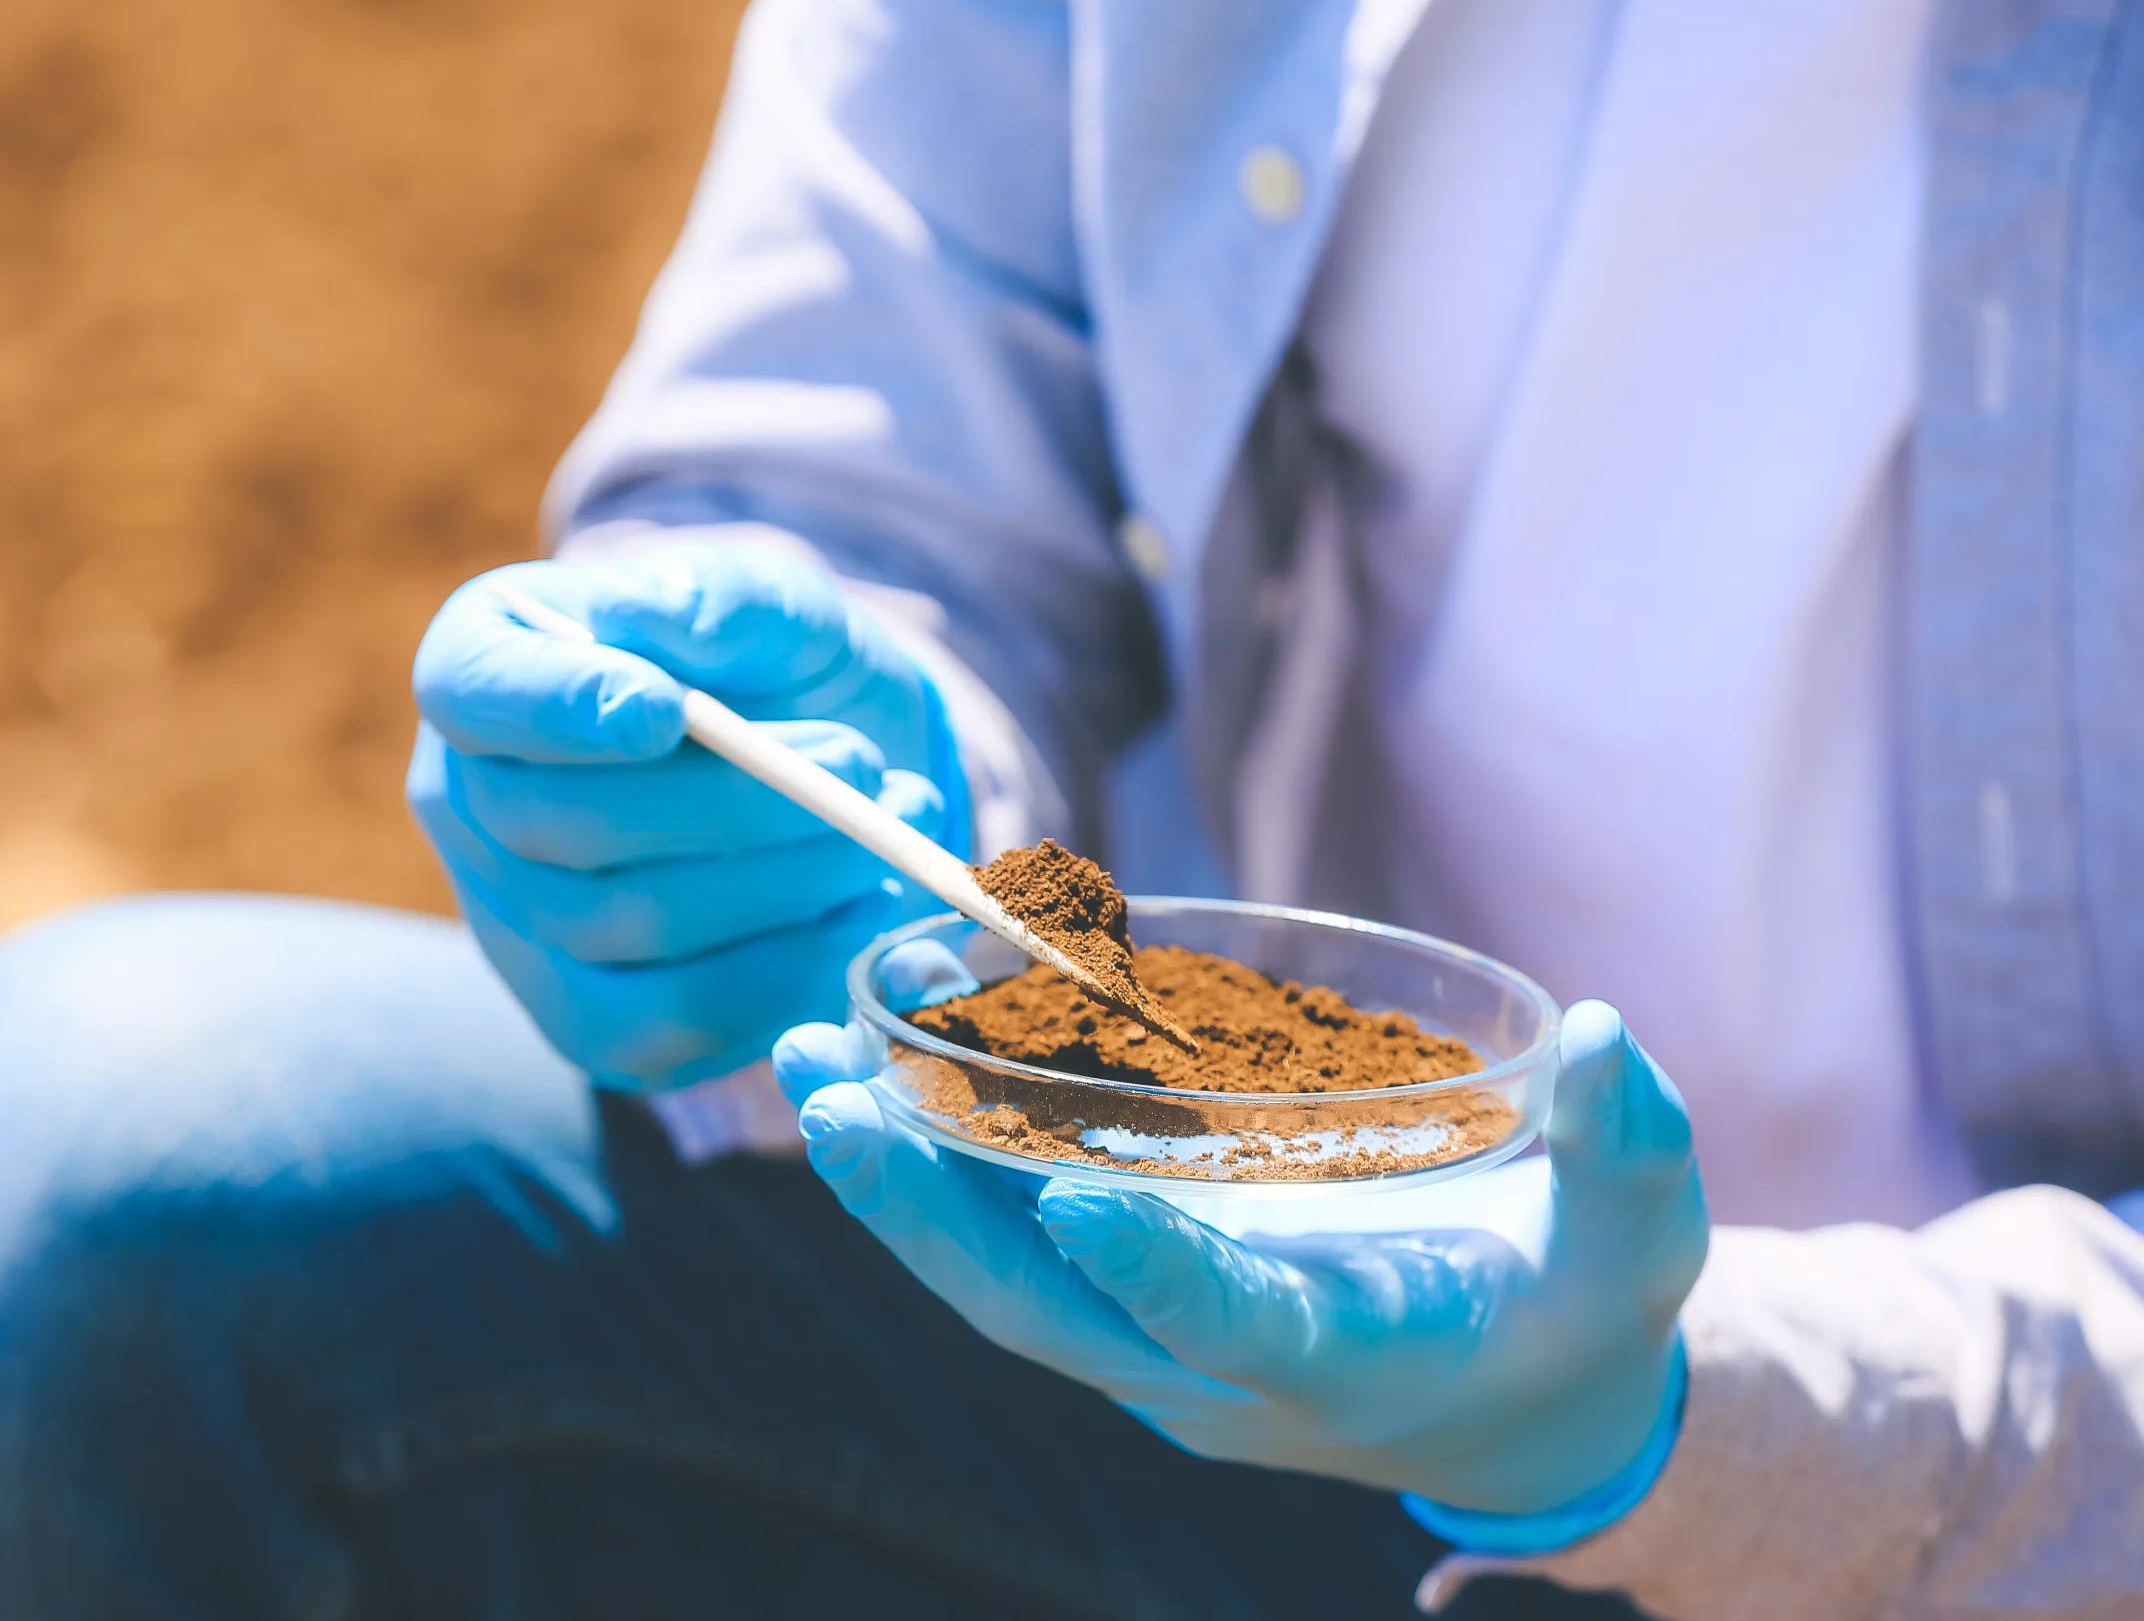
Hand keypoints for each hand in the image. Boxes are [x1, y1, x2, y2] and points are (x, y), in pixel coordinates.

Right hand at [410, 544, 967, 1091]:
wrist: (827, 762)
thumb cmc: (772, 660)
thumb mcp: (768, 597)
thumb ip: (719, 599)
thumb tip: (653, 622)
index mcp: (483, 662)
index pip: (475, 689)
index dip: (560, 707)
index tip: (667, 710)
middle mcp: (470, 802)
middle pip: (567, 824)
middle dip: (735, 803)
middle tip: (861, 764)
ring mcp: (516, 922)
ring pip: (628, 926)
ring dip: (785, 883)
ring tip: (888, 827)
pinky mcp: (587, 1020)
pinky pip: (670, 1021)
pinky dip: (787, 972)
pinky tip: (862, 913)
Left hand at [774, 995, 1708, 1516]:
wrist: (1511, 1404)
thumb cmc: (1577, 1307)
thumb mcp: (1636, 1239)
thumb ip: (1625, 1147)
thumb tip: (1610, 1037)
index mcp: (1347, 1356)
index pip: (1238, 1327)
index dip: (1162, 1277)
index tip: (1077, 1210)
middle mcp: (1223, 1370)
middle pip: (1049, 1312)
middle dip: (935, 1213)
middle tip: (837, 1097)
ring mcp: (1161, 1347)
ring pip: (999, 1280)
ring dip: (898, 1180)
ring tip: (806, 1063)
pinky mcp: (1131, 1306)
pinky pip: (1007, 1247)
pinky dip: (931, 1169)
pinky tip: (868, 1070)